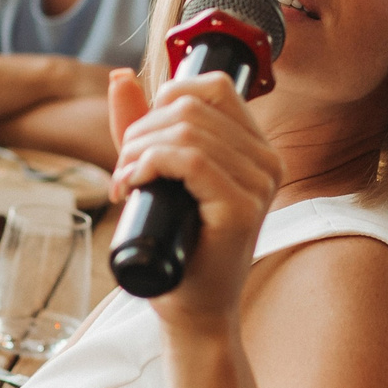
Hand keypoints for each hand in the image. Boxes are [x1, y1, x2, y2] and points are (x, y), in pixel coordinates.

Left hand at [106, 67, 281, 329]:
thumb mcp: (158, 176)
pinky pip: (191, 160)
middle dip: (140, 131)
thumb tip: (120, 77)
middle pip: (191, 107)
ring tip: (125, 180)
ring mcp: (259, 185)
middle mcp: (266, 162)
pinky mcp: (242, 208)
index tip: (142, 136)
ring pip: (185, 132)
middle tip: (123, 169)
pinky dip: (150, 164)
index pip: (214, 86)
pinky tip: (134, 184)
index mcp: (256, 149)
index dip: (167, 96)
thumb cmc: (177, 248)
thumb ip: (142, 129)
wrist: (194, 311)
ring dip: (138, 150)